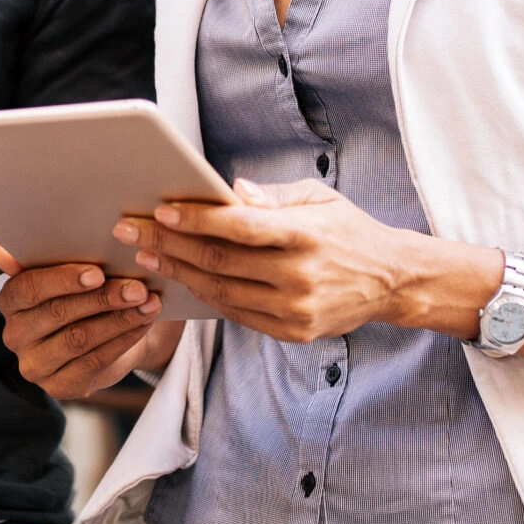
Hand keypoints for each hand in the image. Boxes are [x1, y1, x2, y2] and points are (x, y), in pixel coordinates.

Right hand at [0, 263, 182, 397]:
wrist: (105, 332)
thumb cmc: (82, 291)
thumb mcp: (66, 270)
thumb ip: (42, 256)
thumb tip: (4, 253)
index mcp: (10, 301)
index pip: (28, 289)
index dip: (62, 280)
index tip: (98, 273)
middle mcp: (14, 336)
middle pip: (58, 314)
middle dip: (102, 298)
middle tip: (137, 288)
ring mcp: (35, 366)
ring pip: (79, 339)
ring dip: (119, 319)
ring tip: (148, 304)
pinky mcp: (59, 387)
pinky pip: (94, 362)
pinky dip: (124, 340)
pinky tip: (143, 323)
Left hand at [124, 178, 492, 343]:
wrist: (391, 281)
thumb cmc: (346, 229)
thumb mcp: (318, 198)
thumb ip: (273, 197)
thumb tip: (231, 191)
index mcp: (305, 234)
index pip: (239, 227)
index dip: (196, 219)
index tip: (161, 210)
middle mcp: (299, 275)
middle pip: (220, 261)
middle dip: (169, 245)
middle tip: (132, 231)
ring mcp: (296, 309)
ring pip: (221, 291)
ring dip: (178, 273)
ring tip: (147, 256)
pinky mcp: (293, 332)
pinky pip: (237, 314)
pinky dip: (205, 297)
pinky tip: (181, 280)